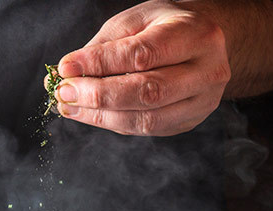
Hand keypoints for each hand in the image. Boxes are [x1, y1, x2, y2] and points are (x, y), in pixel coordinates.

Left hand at [53, 0, 229, 136]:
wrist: (206, 42)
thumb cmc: (166, 27)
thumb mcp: (138, 20)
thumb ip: (106, 45)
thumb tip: (69, 72)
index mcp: (195, 35)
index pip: (142, 54)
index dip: (100, 63)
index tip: (67, 68)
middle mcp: (207, 70)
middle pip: (147, 91)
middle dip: (99, 95)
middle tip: (65, 92)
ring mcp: (202, 101)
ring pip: (147, 119)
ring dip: (101, 116)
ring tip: (71, 106)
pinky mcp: (190, 120)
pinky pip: (147, 129)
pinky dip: (113, 123)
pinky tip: (91, 114)